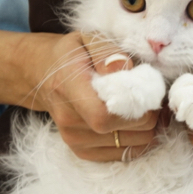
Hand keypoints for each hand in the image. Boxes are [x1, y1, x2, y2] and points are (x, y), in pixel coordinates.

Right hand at [28, 32, 161, 161]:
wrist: (42, 76)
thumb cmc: (72, 55)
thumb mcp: (87, 40)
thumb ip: (106, 52)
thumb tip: (123, 67)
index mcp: (69, 88)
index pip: (104, 115)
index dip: (136, 107)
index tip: (148, 90)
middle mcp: (69, 120)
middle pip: (129, 130)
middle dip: (149, 113)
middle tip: (149, 95)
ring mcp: (75, 140)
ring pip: (136, 144)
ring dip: (147, 126)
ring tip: (139, 105)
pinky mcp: (83, 151)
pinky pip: (127, 153)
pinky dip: (139, 138)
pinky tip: (132, 121)